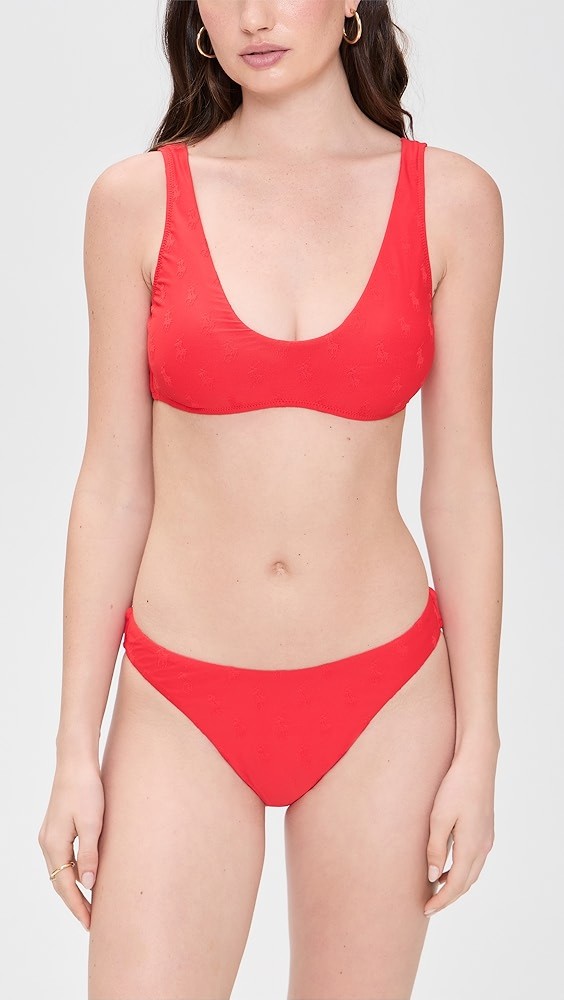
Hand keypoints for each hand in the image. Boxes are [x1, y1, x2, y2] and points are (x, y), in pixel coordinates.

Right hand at [38, 758, 104, 931]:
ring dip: (72, 888)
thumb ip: (90, 855)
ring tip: (90, 904)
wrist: (75, 761)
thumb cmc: (86, 788)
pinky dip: (71, 872)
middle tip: (91, 921)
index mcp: (54, 844)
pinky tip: (84, 876)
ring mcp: (49, 835)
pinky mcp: (56, 827)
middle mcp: (47, 842)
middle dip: (74, 903)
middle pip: (59, 882)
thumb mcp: (93, 823)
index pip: (65, 886)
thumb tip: (88, 885)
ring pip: (59, 871)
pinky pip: (61, 858)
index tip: (90, 924)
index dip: (78, 907)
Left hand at [424, 739, 498, 915]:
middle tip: (429, 905)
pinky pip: (474, 860)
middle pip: (466, 883)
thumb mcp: (439, 818)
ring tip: (436, 889)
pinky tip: (448, 865)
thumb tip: (434, 877)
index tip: (426, 910)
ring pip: (472, 872)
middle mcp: (483, 846)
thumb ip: (436, 849)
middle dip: (449, 897)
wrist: (476, 763)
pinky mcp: (485, 829)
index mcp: (471, 846)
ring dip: (456, 884)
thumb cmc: (455, 787)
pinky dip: (462, 870)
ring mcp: (486, 838)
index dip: (442, 901)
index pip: (456, 885)